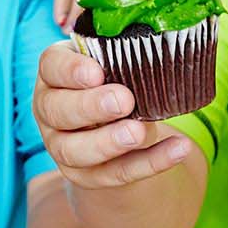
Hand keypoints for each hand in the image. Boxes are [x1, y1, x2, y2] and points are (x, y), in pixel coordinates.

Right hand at [33, 41, 192, 188]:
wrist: (119, 125)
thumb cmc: (116, 80)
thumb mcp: (118, 63)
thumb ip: (127, 57)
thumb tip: (156, 51)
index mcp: (54, 75)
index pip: (52, 67)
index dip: (71, 70)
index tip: (97, 73)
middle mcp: (49, 111)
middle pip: (57, 111)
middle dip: (90, 106)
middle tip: (124, 101)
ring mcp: (61, 147)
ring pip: (74, 151)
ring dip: (108, 142)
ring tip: (139, 132)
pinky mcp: (85, 175)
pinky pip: (115, 173)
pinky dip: (150, 162)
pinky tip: (178, 149)